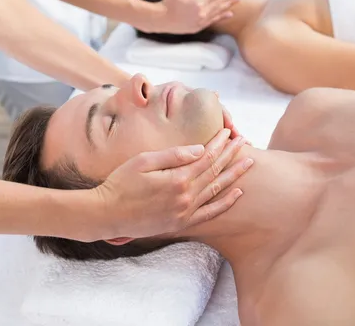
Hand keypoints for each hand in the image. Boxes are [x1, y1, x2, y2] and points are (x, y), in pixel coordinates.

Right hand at [96, 128, 252, 239]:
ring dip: (234, 175)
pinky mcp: (181, 224)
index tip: (228, 131)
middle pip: (215, 172)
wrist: (107, 214)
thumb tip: (201, 149)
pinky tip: (237, 193)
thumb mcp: (143, 161)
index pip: (205, 157)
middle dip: (231, 154)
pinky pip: (210, 213)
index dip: (218, 143)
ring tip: (248, 162)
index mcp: (177, 179)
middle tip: (244, 141)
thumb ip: (174, 155)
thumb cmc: (120, 183)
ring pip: (217, 190)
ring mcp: (185, 212)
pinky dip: (225, 203)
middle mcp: (185, 197)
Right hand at [155, 0, 240, 33]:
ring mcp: (200, 22)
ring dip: (229, 6)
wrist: (160, 20)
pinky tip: (230, 14)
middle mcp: (202, 13)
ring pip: (218, 12)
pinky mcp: (198, 28)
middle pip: (219, 3)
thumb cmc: (169, 3)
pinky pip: (213, 21)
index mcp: (198, 3)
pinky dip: (222, 17)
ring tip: (238, 0)